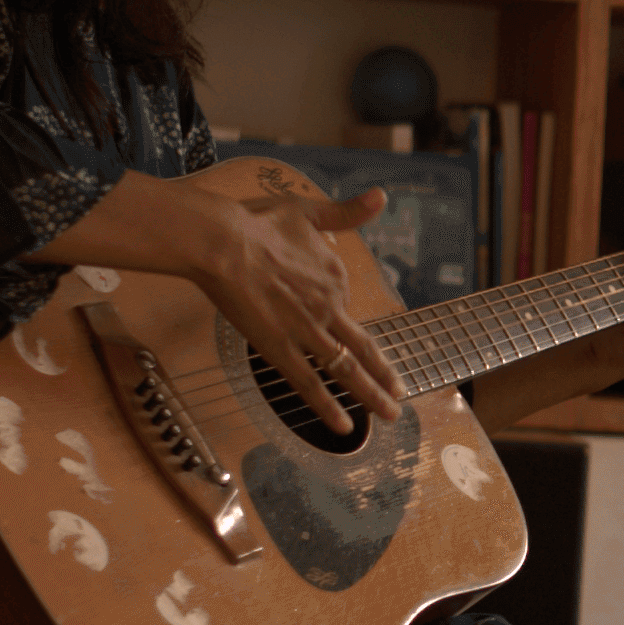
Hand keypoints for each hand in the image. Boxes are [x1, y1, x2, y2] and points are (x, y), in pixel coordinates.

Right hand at [194, 181, 407, 435]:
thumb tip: (381, 197)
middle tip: (401, 396)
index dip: (333, 310)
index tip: (330, 320)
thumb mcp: (308, 209)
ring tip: (390, 414)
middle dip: (385, 375)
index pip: (341, 301)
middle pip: (363, 347)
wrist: (222, 241)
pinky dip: (329, 407)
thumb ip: (345, 212)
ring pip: (346, 370)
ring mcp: (307, 330)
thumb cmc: (256, 223)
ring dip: (371, 395)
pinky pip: (310, 384)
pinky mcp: (280, 349)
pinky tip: (345, 427)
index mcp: (334, 274)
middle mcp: (329, 306)